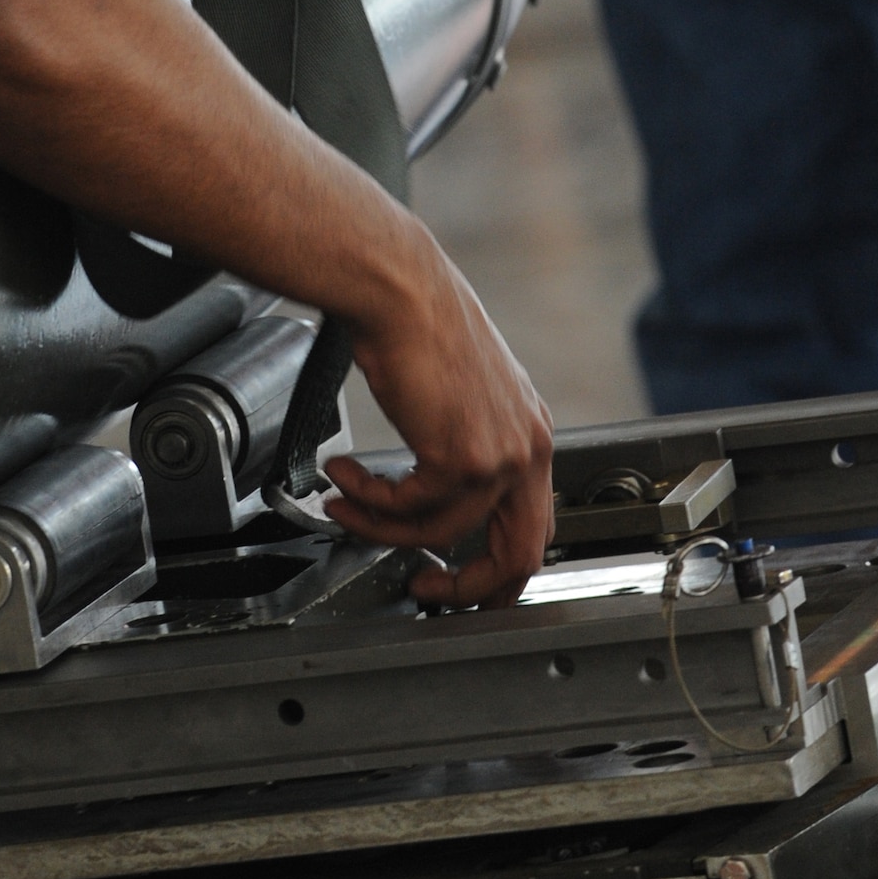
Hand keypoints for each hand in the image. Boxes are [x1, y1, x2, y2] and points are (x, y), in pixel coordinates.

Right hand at [322, 252, 554, 607]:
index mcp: (530, 432)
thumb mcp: (460, 391)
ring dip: (381, 526)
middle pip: (516, 554)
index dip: (498, 567)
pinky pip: (408, 509)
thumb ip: (461, 442)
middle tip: (425, 589)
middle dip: (467, 586)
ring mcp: (499, 455)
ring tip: (346, 504)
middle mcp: (526, 447)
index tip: (461, 578)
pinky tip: (344, 477)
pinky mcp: (461, 457)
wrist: (399, 290)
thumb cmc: (418, 324)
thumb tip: (428, 491)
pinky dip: (368, 500)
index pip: (533, 525)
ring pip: (441, 532)